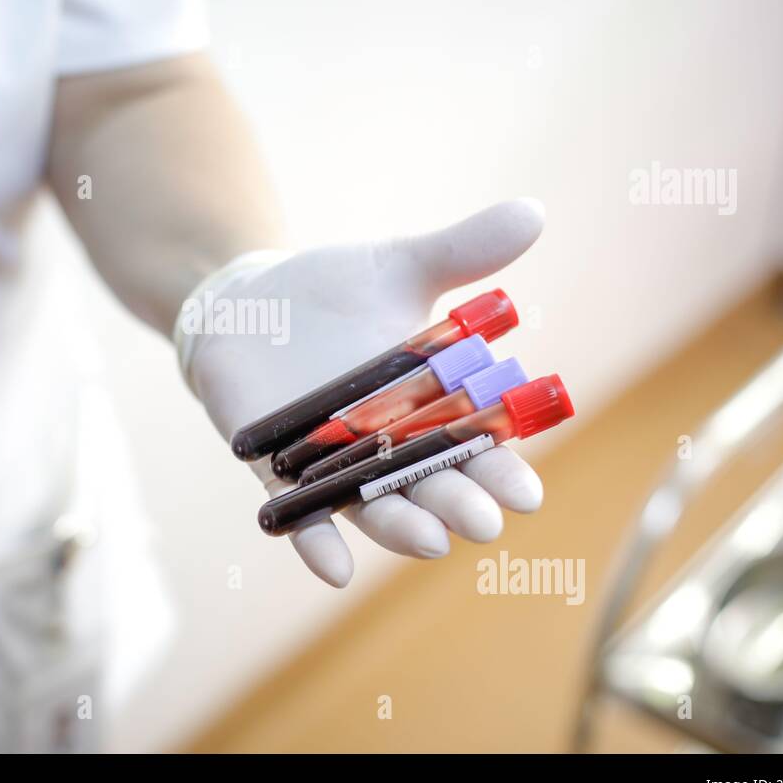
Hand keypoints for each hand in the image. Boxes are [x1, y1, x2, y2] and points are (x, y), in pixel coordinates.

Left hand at [180, 199, 547, 586]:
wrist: (247, 301)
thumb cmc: (332, 289)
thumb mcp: (398, 265)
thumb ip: (461, 251)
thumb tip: (535, 211)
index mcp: (431, 406)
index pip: (477, 447)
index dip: (502, 471)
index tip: (528, 496)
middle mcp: (389, 446)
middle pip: (432, 485)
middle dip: (459, 505)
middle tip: (485, 524)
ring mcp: (335, 464)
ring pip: (376, 508)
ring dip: (402, 528)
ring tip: (430, 543)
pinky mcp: (279, 472)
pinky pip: (301, 518)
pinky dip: (316, 543)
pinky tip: (334, 571)